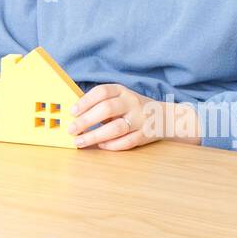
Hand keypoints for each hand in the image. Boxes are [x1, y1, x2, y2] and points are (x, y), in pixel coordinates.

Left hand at [68, 83, 200, 149]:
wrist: (164, 116)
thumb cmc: (132, 107)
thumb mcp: (120, 98)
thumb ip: (101, 104)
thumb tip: (76, 115)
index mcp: (122, 91)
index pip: (102, 92)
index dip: (85, 101)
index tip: (72, 112)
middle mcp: (132, 102)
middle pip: (107, 109)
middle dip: (86, 120)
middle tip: (71, 130)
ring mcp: (140, 119)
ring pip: (116, 128)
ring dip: (95, 136)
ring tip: (80, 141)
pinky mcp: (145, 135)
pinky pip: (127, 142)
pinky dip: (112, 145)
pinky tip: (100, 146)